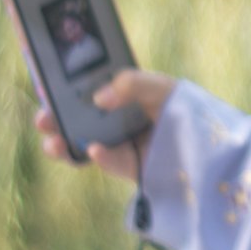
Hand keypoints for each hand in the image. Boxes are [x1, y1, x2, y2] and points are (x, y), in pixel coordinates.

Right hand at [35, 67, 176, 182]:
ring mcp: (117, 143)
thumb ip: (130, 83)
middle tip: (42, 120)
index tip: (44, 89)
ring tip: (53, 143)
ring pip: (81, 145)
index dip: (59, 90)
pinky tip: (95, 149)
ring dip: (63, 145)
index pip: (79, 90)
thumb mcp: (158, 85)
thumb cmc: (181, 105)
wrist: (208, 141)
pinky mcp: (127, 166)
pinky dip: (100, 156)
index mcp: (115, 94)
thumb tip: (99, 98)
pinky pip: (108, 161)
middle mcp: (110, 119)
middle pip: (73, 120)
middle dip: (53, 120)